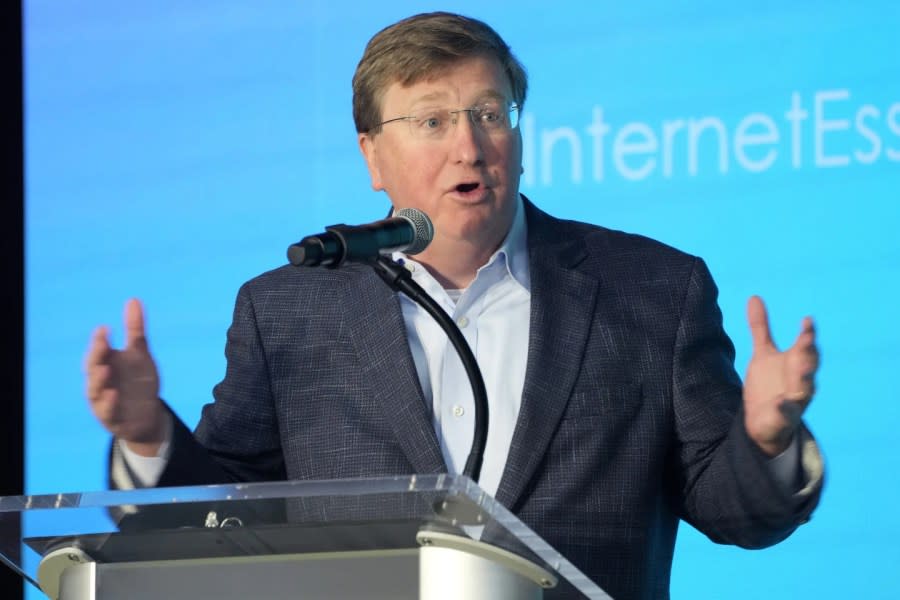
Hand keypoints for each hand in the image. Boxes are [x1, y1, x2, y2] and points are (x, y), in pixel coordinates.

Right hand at [85, 298, 166, 455]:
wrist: (146, 414)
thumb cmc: (138, 381)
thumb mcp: (141, 355)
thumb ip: (135, 330)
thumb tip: (133, 299)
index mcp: (106, 364)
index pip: (99, 350)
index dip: (100, 340)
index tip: (105, 328)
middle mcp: (100, 381)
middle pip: (93, 367)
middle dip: (97, 355)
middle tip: (103, 341)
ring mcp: (104, 400)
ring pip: (95, 390)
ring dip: (98, 380)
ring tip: (105, 369)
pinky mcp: (112, 418)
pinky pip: (107, 412)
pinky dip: (108, 404)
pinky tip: (114, 394)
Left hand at [742, 296, 818, 456]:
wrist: (764, 421)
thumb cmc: (769, 384)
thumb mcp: (762, 354)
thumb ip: (760, 328)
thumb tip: (754, 297)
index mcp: (796, 363)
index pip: (806, 346)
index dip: (808, 334)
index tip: (807, 320)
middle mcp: (801, 380)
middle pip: (810, 365)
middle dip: (808, 352)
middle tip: (806, 339)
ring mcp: (794, 399)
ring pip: (805, 388)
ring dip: (804, 378)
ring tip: (801, 366)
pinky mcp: (784, 417)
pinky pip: (787, 413)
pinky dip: (785, 408)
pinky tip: (779, 403)